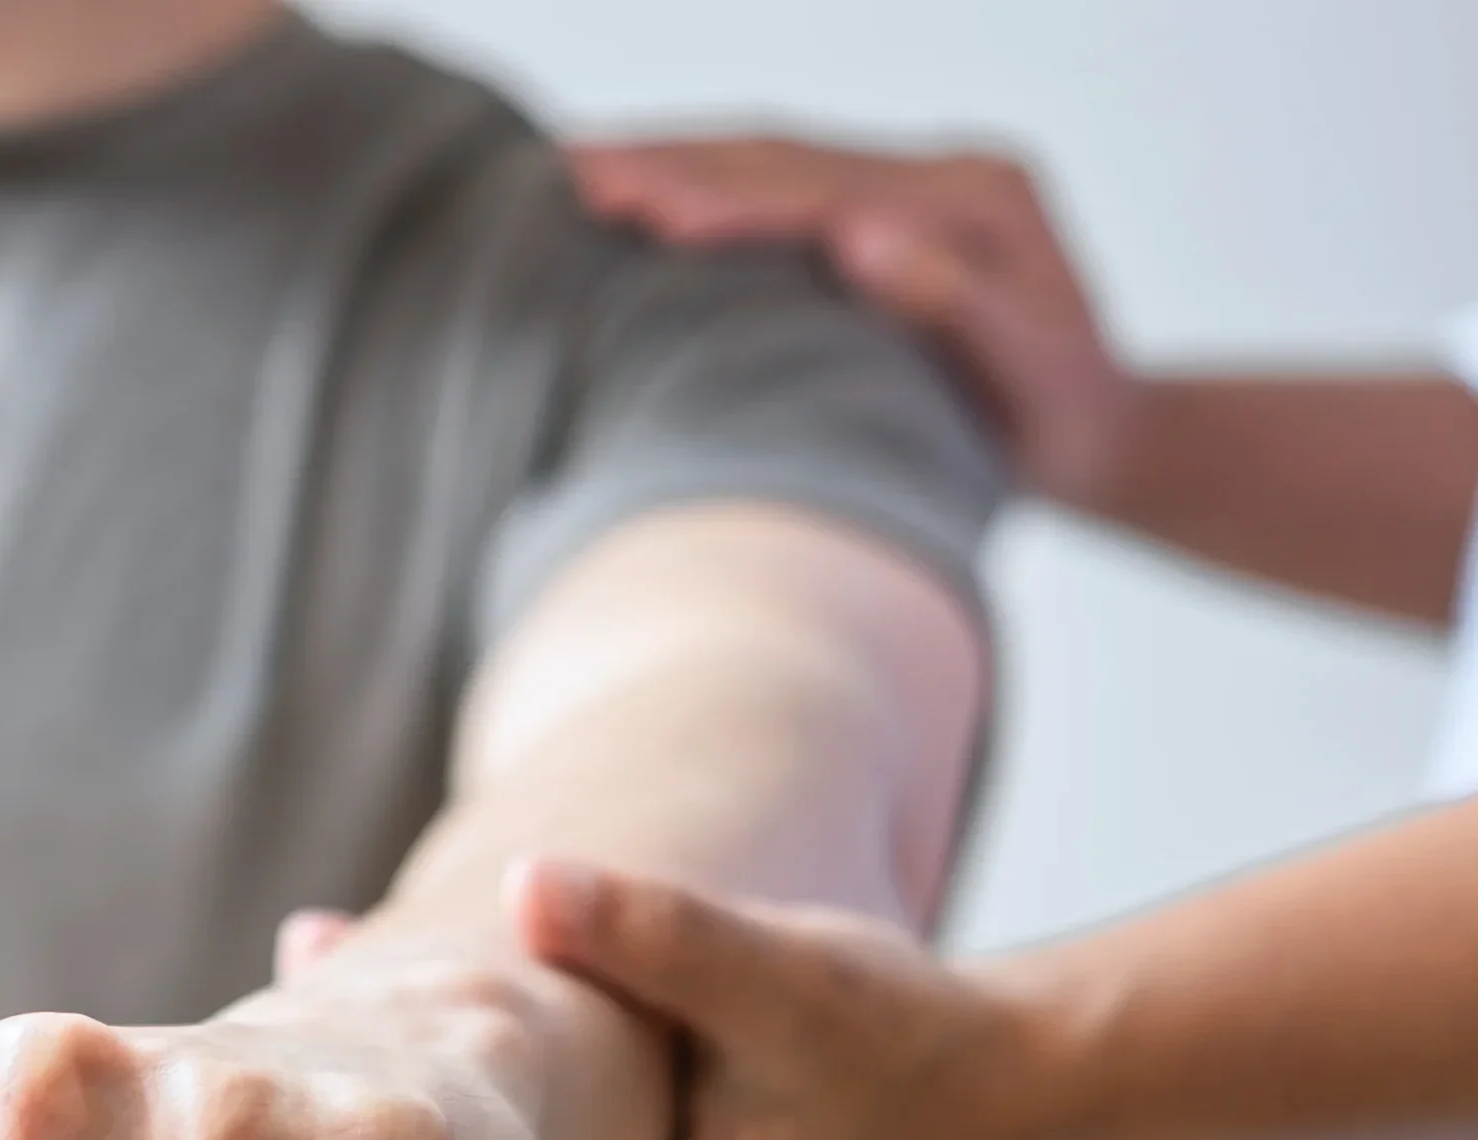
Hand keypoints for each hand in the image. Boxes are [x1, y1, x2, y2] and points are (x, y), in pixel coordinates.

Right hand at [569, 134, 1136, 510]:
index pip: (826, 193)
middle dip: (678, 163)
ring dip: (677, 162)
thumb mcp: (1033, 375)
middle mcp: (944, 175)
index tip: (644, 210)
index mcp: (977, 201)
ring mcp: (915, 190)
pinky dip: (708, 186)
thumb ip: (956, 305)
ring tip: (581, 170)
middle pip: (787, 156)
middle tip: (577, 171)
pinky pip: (783, 189)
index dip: (729, 200)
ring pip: (775, 161)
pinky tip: (646, 194)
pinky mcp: (887, 219)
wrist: (1106, 439)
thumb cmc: (1067, 430)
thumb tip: (859, 235)